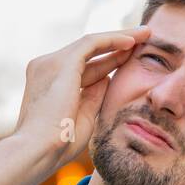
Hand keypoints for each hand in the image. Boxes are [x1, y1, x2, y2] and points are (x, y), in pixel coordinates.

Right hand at [12, 28, 147, 168]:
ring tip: (145, 34)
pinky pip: (92, 43)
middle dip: (116, 45)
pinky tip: (133, 41)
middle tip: (144, 37)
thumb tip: (107, 78)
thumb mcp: (83, 116)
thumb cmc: (58, 145)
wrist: (38, 151)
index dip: (108, 62)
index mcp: (47, 83)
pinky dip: (113, 40)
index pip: (82, 67)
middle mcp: (45, 68)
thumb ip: (93, 95)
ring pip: (91, 43)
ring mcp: (50, 63)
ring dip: (120, 37)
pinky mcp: (62, 62)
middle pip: (87, 51)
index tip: (132, 59)